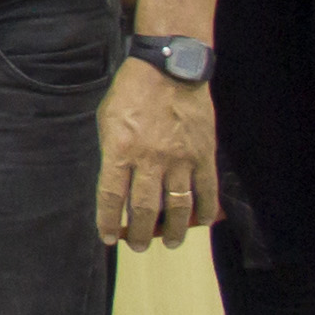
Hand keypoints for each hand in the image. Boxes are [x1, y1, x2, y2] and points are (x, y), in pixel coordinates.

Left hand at [99, 60, 218, 249]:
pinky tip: (201, 223)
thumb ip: (111, 152)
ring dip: (174, 230)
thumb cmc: (132, 92)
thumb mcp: (107, 119)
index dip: (108, 222)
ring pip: (177, 207)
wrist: (169, 69)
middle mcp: (149, 160)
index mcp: (120, 150)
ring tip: (171, 243)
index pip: (111, 197)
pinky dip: (204, 211)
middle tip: (139, 246)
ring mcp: (179, 159)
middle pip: (144, 209)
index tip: (108, 237)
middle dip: (141, 234)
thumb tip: (115, 184)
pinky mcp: (203, 155)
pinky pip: (206, 191)